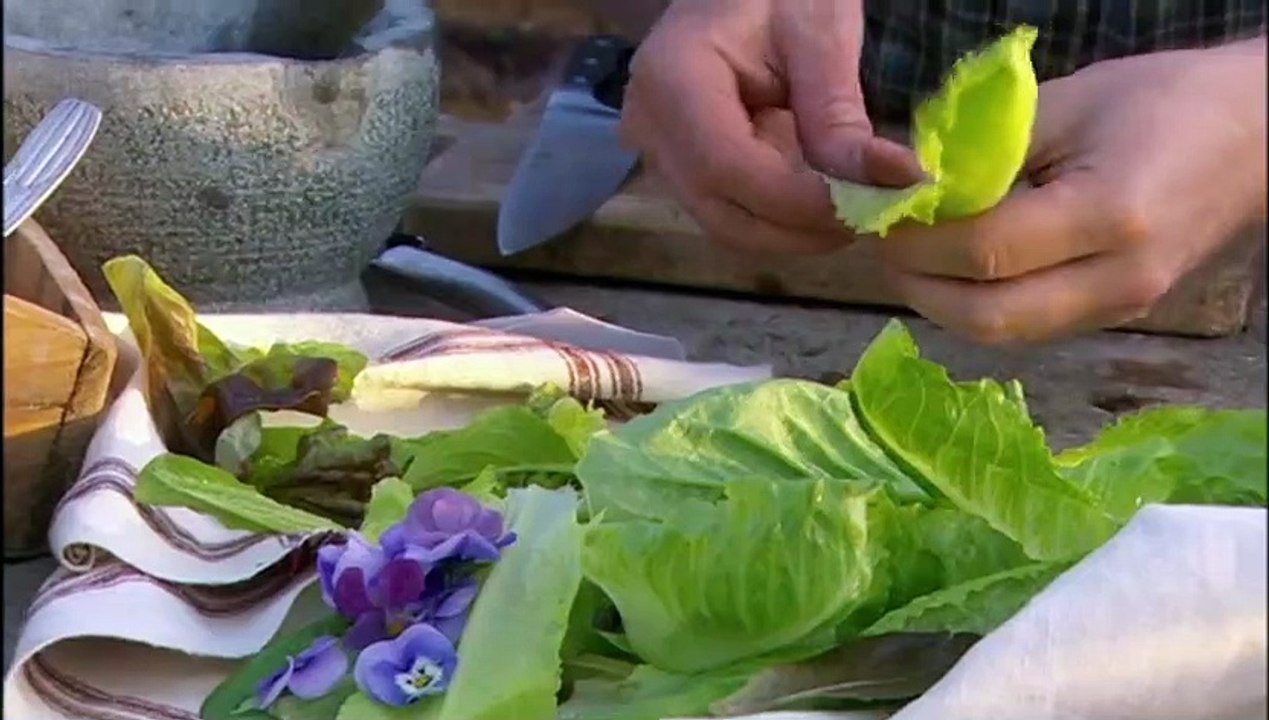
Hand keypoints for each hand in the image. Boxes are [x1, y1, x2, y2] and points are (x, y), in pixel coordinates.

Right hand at [620, 0, 921, 253]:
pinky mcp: (678, 169)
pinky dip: (781, 217)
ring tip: (855, 205)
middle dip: (803, 229)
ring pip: (728, 225)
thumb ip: (838, 111)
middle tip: (875, 214)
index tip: (873, 204)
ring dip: (795, 230)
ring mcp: (658, 155)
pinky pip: (730, 211)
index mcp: (673, 81)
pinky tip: (823, 195)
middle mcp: (651, 131)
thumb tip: (893, 181)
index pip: (730, 168)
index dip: (802, 201)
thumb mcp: (818, 32)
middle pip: (724, 215)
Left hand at [879, 37, 1267, 343]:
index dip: (919, 242)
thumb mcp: (1069, 103)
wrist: (1255, 136)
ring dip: (945, 305)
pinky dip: (981, 307)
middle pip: (988, 317)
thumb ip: (985, 151)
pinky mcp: (1116, 315)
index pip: (985, 252)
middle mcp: (1117, 278)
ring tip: (913, 260)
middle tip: (886, 249)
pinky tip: (957, 272)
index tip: (882, 219)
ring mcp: (1121, 307)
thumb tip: (911, 185)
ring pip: (1006, 334)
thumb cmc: (1163, 101)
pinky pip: (1031, 327)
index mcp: (1109, 215)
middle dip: (920, 287)